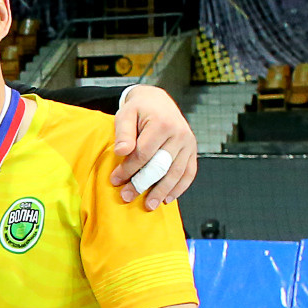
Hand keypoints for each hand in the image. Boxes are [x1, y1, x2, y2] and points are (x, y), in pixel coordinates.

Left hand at [111, 85, 196, 209]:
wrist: (158, 101)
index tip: (115, 180)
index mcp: (162, 124)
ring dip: (162, 191)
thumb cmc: (139, 110)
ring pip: (175, 173)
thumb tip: (121, 151)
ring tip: (149, 205)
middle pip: (160, 166)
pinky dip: (179, 188)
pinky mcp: (192, 150)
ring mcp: (188, 143)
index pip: (143, 153)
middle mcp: (179, 134)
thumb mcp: (126, 114)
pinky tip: (168, 199)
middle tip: (126, 197)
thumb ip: (123, 132)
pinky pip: (189, 173)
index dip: (128, 169)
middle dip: (142, 184)